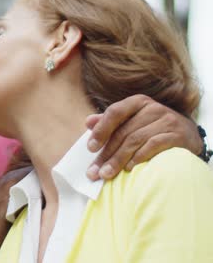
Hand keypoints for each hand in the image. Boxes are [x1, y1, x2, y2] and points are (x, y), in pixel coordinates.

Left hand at [85, 94, 201, 180]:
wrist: (189, 135)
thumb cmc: (153, 128)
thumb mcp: (132, 121)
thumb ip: (110, 122)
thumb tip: (88, 122)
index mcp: (138, 102)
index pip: (114, 112)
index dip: (101, 130)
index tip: (90, 148)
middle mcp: (153, 108)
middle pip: (124, 132)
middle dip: (106, 154)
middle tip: (94, 171)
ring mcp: (167, 120)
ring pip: (135, 140)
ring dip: (118, 160)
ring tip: (106, 175)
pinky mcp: (177, 135)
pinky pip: (153, 146)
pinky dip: (139, 158)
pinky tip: (129, 169)